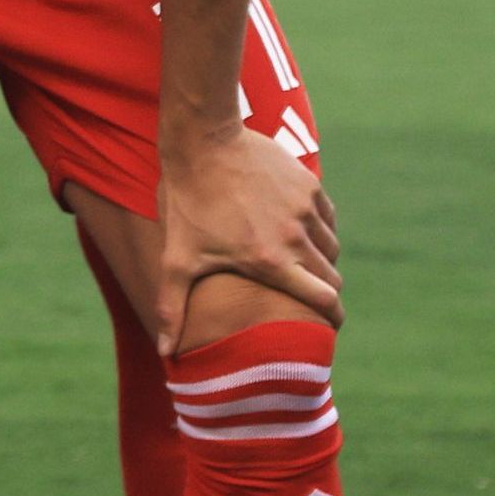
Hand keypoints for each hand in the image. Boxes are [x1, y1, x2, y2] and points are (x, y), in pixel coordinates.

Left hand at [148, 120, 339, 343]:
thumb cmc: (187, 203)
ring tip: (297, 262)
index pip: (324, 300)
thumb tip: (163, 353)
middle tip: (310, 296)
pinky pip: (327, 217)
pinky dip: (318, 228)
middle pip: (332, 278)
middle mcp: (297, 237)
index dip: (331, 316)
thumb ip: (172, 307)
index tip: (329, 325)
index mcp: (271, 261)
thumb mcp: (176, 258)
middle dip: (324, 291)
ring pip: (331, 247)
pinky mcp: (309, 186)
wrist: (203, 142)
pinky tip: (294, 229)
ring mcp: (306, 209)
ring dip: (320, 258)